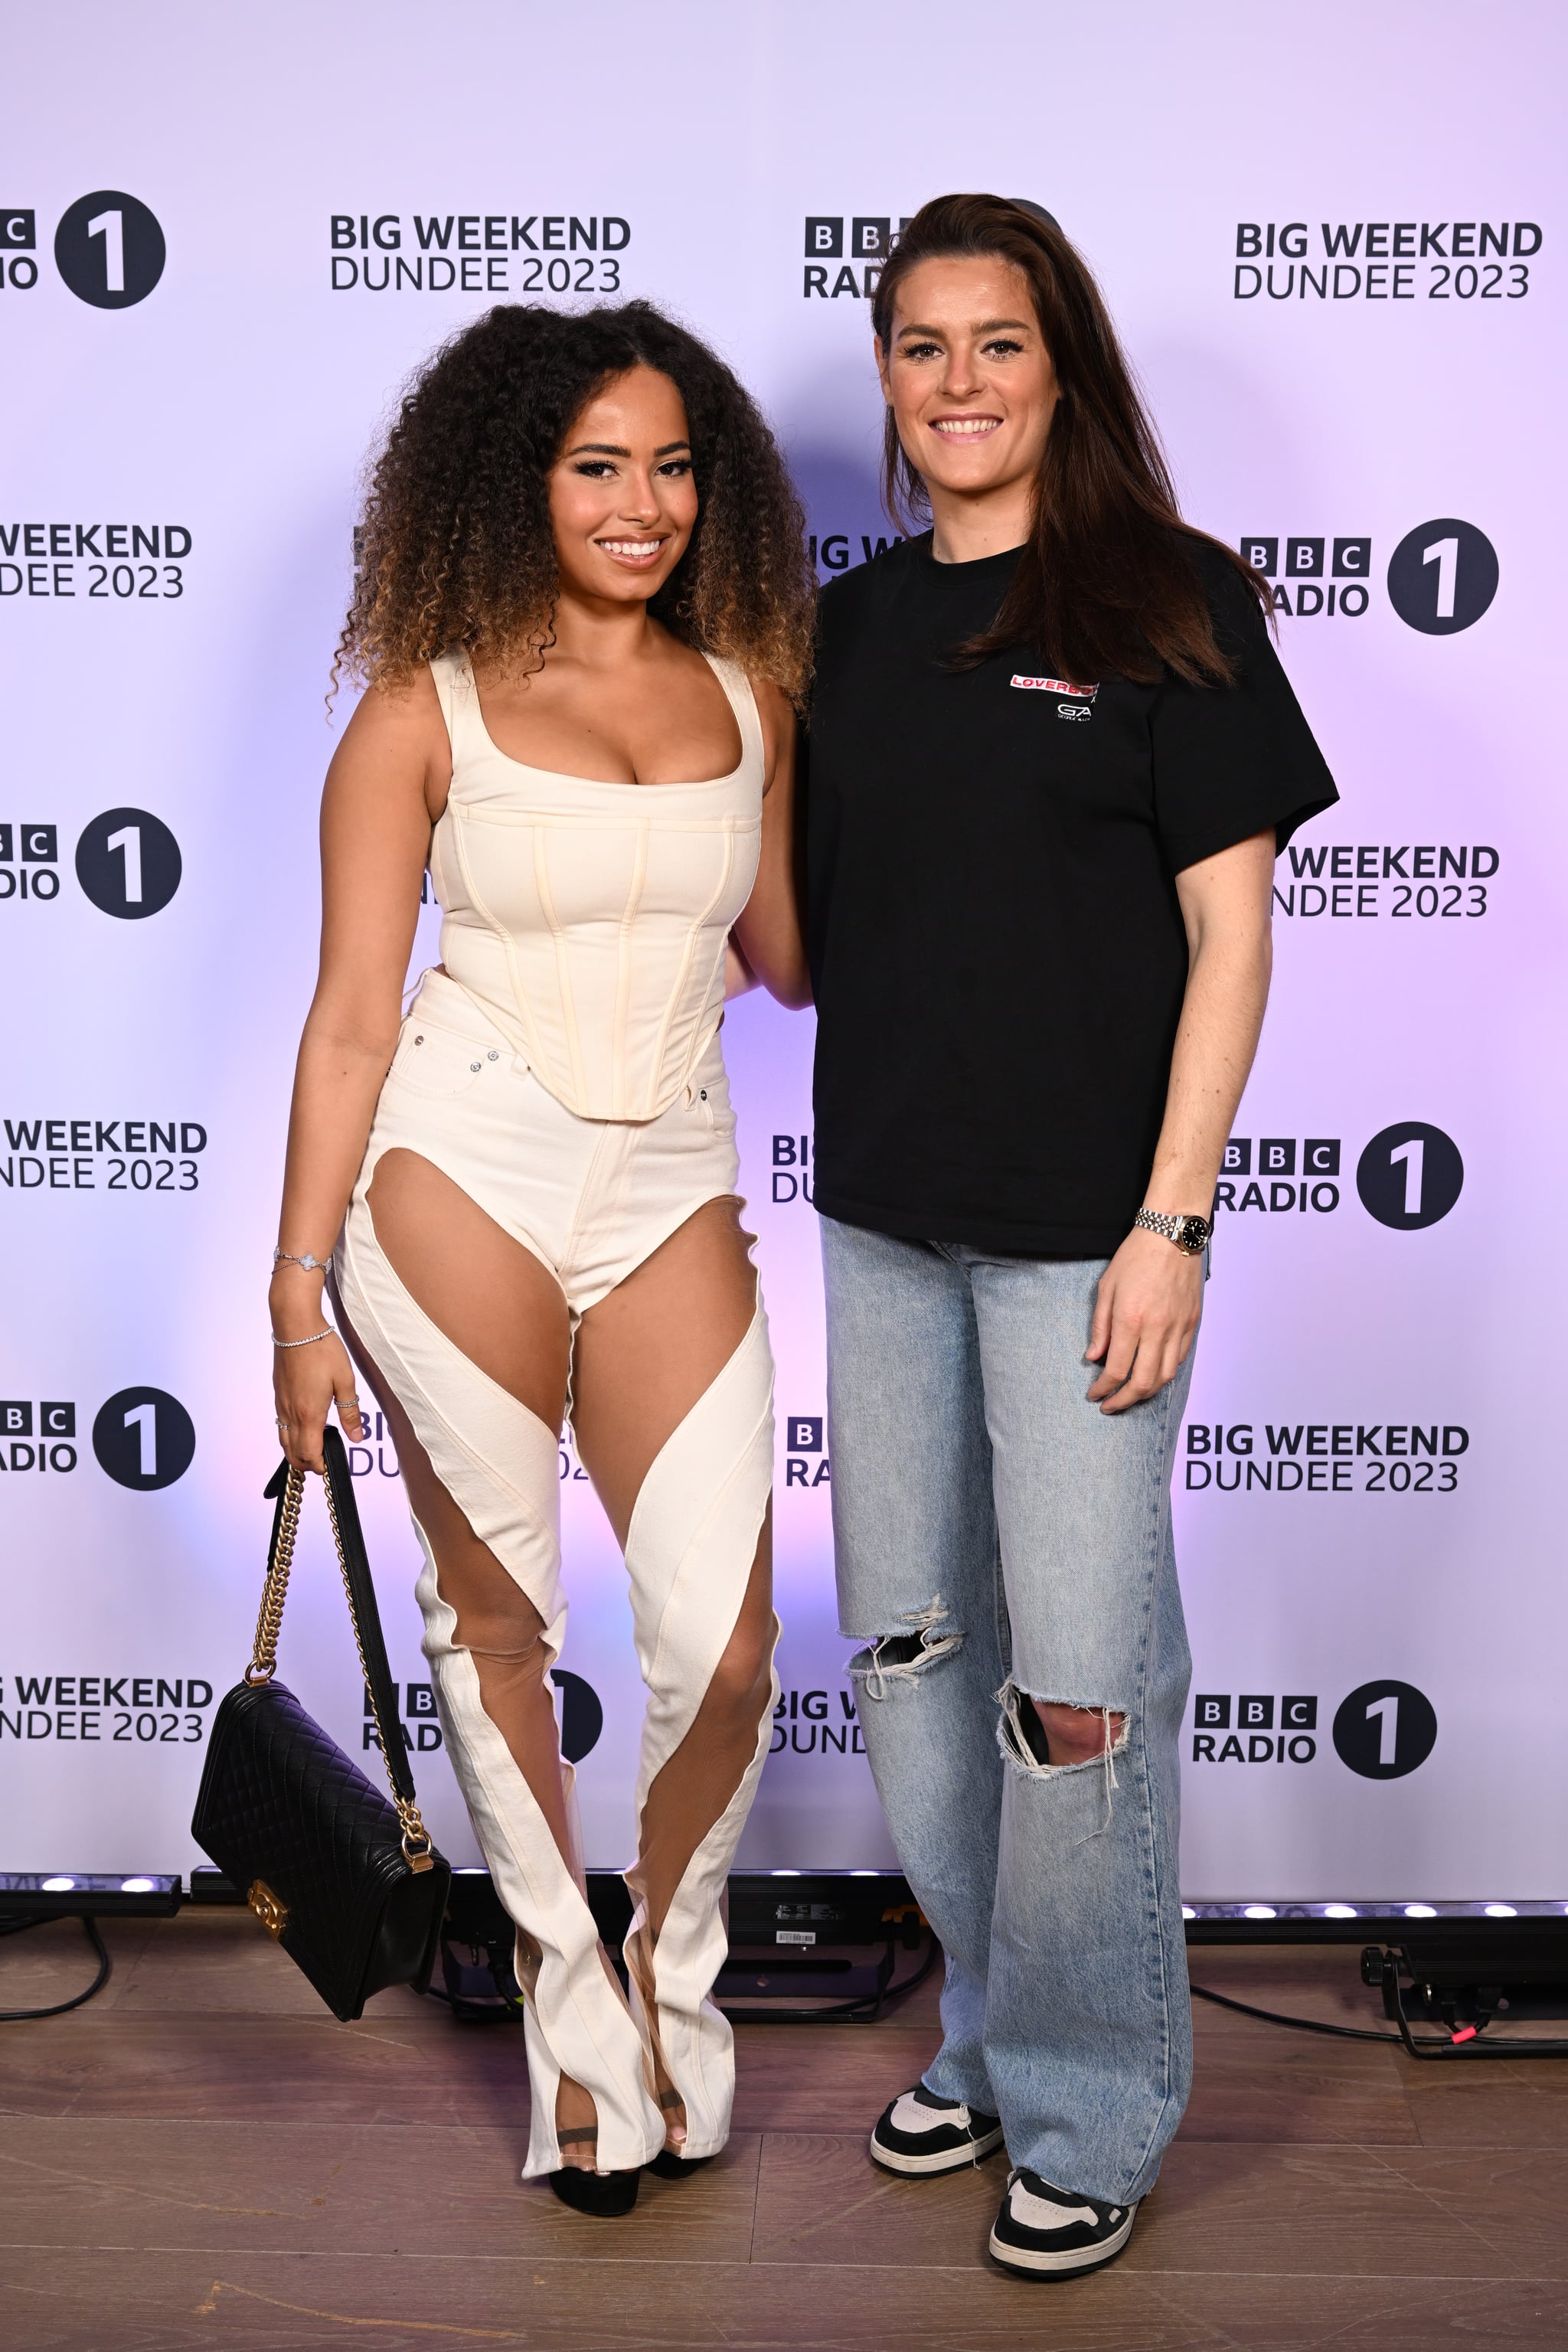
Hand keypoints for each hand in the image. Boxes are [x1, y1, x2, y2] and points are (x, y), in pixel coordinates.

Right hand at [272, 1323, 365, 1472]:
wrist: (296, 1327)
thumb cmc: (322, 1350)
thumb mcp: (346, 1381)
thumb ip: (350, 1413)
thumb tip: (357, 1437)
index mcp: (309, 1414)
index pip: (309, 1454)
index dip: (319, 1466)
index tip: (330, 1466)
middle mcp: (290, 1413)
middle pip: (292, 1453)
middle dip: (307, 1464)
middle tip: (324, 1462)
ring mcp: (281, 1405)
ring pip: (283, 1440)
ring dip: (296, 1451)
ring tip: (314, 1449)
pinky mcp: (278, 1395)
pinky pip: (280, 1425)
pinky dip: (290, 1436)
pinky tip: (304, 1427)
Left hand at [1085, 1228, 1201, 1414]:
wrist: (1172, 1235)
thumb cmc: (1135, 1257)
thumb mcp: (1106, 1288)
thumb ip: (1100, 1327)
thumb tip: (1093, 1357)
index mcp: (1131, 1320)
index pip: (1116, 1370)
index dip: (1103, 1389)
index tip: (1094, 1394)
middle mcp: (1157, 1329)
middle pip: (1143, 1382)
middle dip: (1124, 1401)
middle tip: (1111, 1405)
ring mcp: (1178, 1328)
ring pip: (1166, 1377)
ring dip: (1147, 1392)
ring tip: (1131, 1394)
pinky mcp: (1192, 1323)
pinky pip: (1180, 1359)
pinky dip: (1165, 1373)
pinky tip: (1153, 1373)